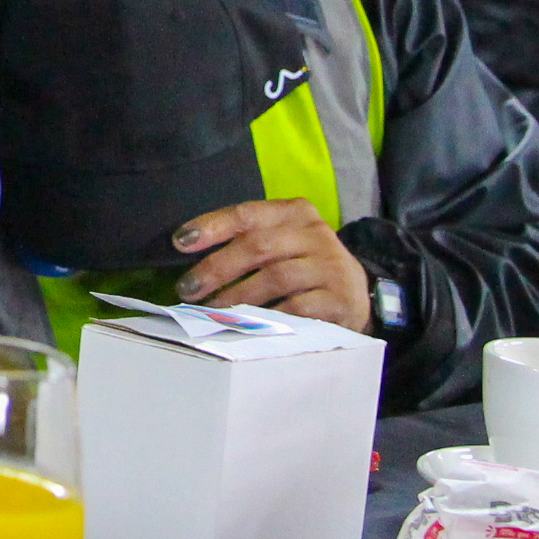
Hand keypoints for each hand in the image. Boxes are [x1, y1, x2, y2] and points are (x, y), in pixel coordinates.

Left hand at [173, 197, 373, 332]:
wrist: (358, 294)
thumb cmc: (304, 266)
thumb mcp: (282, 243)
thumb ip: (246, 242)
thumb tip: (190, 256)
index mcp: (295, 213)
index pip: (247, 213)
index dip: (211, 226)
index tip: (180, 242)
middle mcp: (314, 233)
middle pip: (257, 246)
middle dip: (216, 269)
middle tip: (188, 289)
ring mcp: (329, 265)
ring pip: (274, 277)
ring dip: (237, 297)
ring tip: (213, 311)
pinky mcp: (339, 298)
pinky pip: (296, 309)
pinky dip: (268, 317)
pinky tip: (249, 326)